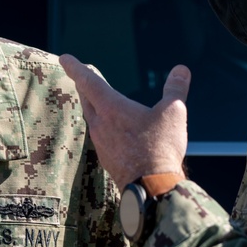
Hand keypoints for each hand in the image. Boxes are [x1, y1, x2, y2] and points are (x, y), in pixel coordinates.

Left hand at [59, 54, 190, 189]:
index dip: (76, 67)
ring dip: (94, 107)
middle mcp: (101, 124)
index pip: (89, 81)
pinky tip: (114, 132)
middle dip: (83, 86)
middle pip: (87, 100)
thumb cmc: (160, 147)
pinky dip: (105, 127)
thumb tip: (181, 70)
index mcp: (112, 108)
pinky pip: (101, 137)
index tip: (64, 57)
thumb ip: (175, 89)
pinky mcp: (107, 159)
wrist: (151, 189)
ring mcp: (102, 143)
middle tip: (81, 77)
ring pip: (93, 119)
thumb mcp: (173, 113)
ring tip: (99, 102)